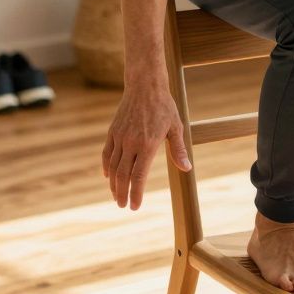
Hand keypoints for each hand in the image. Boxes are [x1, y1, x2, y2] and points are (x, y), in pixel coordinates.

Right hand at [102, 79, 192, 209]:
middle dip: (122, 193)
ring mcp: (120, 137)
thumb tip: (187, 168)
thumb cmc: (164, 107)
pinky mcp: (113, 132)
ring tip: (116, 195)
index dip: (136, 193)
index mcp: (148, 144)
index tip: (134, 207)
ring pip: (113, 167)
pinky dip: (106, 167)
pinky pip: (107, 154)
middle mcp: (131, 142)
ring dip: (113, 184)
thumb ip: (178, 150)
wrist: (144, 86)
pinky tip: (108, 176)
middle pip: (122, 174)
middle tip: (123, 206)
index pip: (139, 175)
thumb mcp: (175, 127)